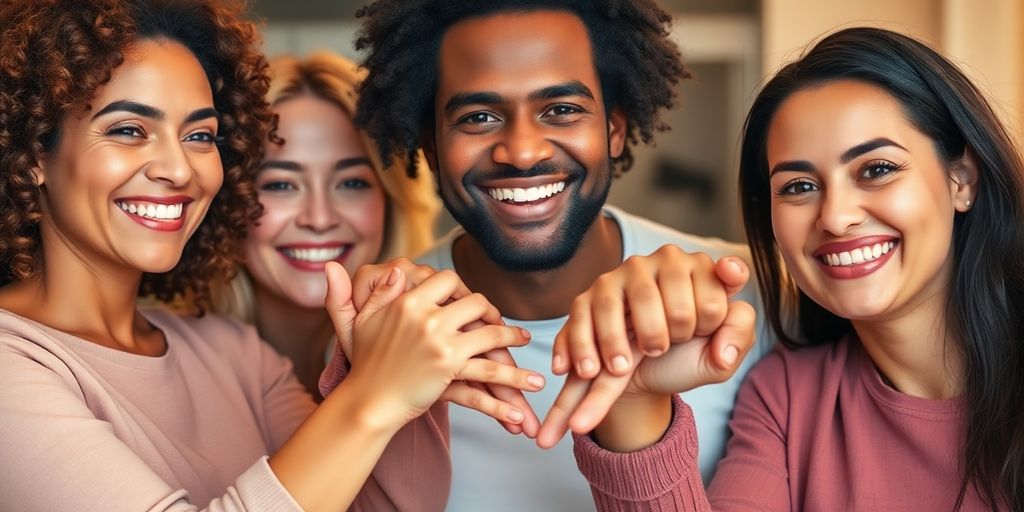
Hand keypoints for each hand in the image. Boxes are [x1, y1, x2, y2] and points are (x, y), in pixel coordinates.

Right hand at [324, 262, 540, 430]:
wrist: (367, 401)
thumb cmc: (365, 362)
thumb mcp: (365, 319)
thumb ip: (381, 292)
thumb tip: (394, 269)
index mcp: (409, 302)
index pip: (447, 279)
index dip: (463, 288)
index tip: (469, 300)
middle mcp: (428, 318)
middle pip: (476, 303)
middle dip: (492, 312)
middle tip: (499, 322)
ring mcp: (441, 343)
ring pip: (491, 335)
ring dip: (512, 339)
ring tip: (525, 343)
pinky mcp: (449, 369)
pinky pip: (487, 371)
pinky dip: (509, 379)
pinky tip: (527, 387)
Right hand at [537, 249, 756, 448]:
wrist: (641, 374)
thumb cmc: (682, 355)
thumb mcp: (718, 356)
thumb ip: (738, 338)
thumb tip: (722, 349)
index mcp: (702, 269)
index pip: (716, 299)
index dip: (709, 325)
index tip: (700, 332)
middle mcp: (666, 260)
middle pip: (678, 309)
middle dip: (671, 341)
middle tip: (661, 349)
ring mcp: (625, 272)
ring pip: (634, 306)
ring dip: (627, 347)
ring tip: (623, 367)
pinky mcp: (590, 292)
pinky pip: (589, 316)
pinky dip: (587, 349)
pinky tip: (591, 369)